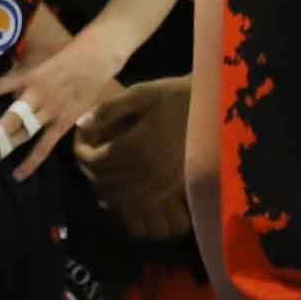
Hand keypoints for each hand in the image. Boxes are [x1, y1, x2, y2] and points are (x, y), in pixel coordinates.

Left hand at [0, 43, 116, 178]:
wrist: (95, 58)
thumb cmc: (66, 56)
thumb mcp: (39, 59)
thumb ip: (22, 71)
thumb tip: (5, 84)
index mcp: (27, 78)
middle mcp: (35, 96)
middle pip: (9, 120)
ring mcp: (49, 111)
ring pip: (23, 134)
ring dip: (5, 148)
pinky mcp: (62, 122)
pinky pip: (44, 146)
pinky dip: (32, 162)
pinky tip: (18, 175)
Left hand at [72, 80, 194, 239]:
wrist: (218, 110)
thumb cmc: (180, 96)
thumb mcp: (143, 93)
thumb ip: (109, 109)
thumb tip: (82, 124)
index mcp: (136, 146)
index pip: (96, 161)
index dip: (82, 154)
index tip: (82, 142)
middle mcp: (146, 172)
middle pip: (105, 182)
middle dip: (91, 172)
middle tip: (88, 158)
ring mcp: (162, 186)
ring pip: (121, 199)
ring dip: (106, 189)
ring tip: (101, 174)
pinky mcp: (174, 192)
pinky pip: (142, 205)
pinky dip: (126, 201)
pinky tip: (124, 189)